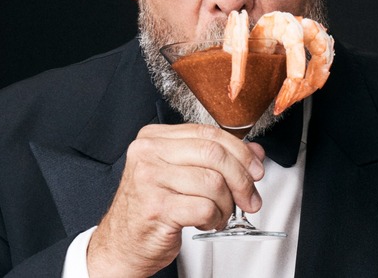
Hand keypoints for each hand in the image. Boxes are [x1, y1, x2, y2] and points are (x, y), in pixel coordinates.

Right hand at [86, 123, 265, 276]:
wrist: (122, 244)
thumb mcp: (181, 174)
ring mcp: (150, 179)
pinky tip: (207, 221)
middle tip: (249, 198)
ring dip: (226, 204)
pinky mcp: (156, 208)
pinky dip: (215, 218)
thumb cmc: (151, 207)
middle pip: (214, 154)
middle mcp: (149, 153)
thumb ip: (215, 159)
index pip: (208, 133)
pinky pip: (204, 207)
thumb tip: (254, 153)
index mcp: (154, 138)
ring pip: (213, 182)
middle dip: (241, 179)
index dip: (240, 151)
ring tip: (220, 214)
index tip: (255, 169)